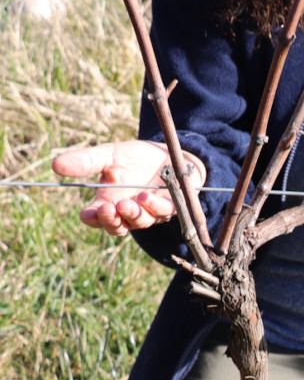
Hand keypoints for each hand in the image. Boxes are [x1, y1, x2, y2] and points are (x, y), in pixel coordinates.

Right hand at [52, 140, 206, 237]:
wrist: (170, 153)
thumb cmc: (137, 158)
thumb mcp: (109, 155)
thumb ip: (86, 161)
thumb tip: (55, 165)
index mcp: (109, 202)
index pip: (96, 218)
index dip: (92, 218)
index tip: (87, 213)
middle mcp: (128, 212)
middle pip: (117, 227)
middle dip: (112, 221)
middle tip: (108, 210)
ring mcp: (150, 213)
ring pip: (139, 223)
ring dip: (133, 215)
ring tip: (127, 203)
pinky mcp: (171, 208)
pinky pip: (163, 213)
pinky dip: (154, 207)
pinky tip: (146, 198)